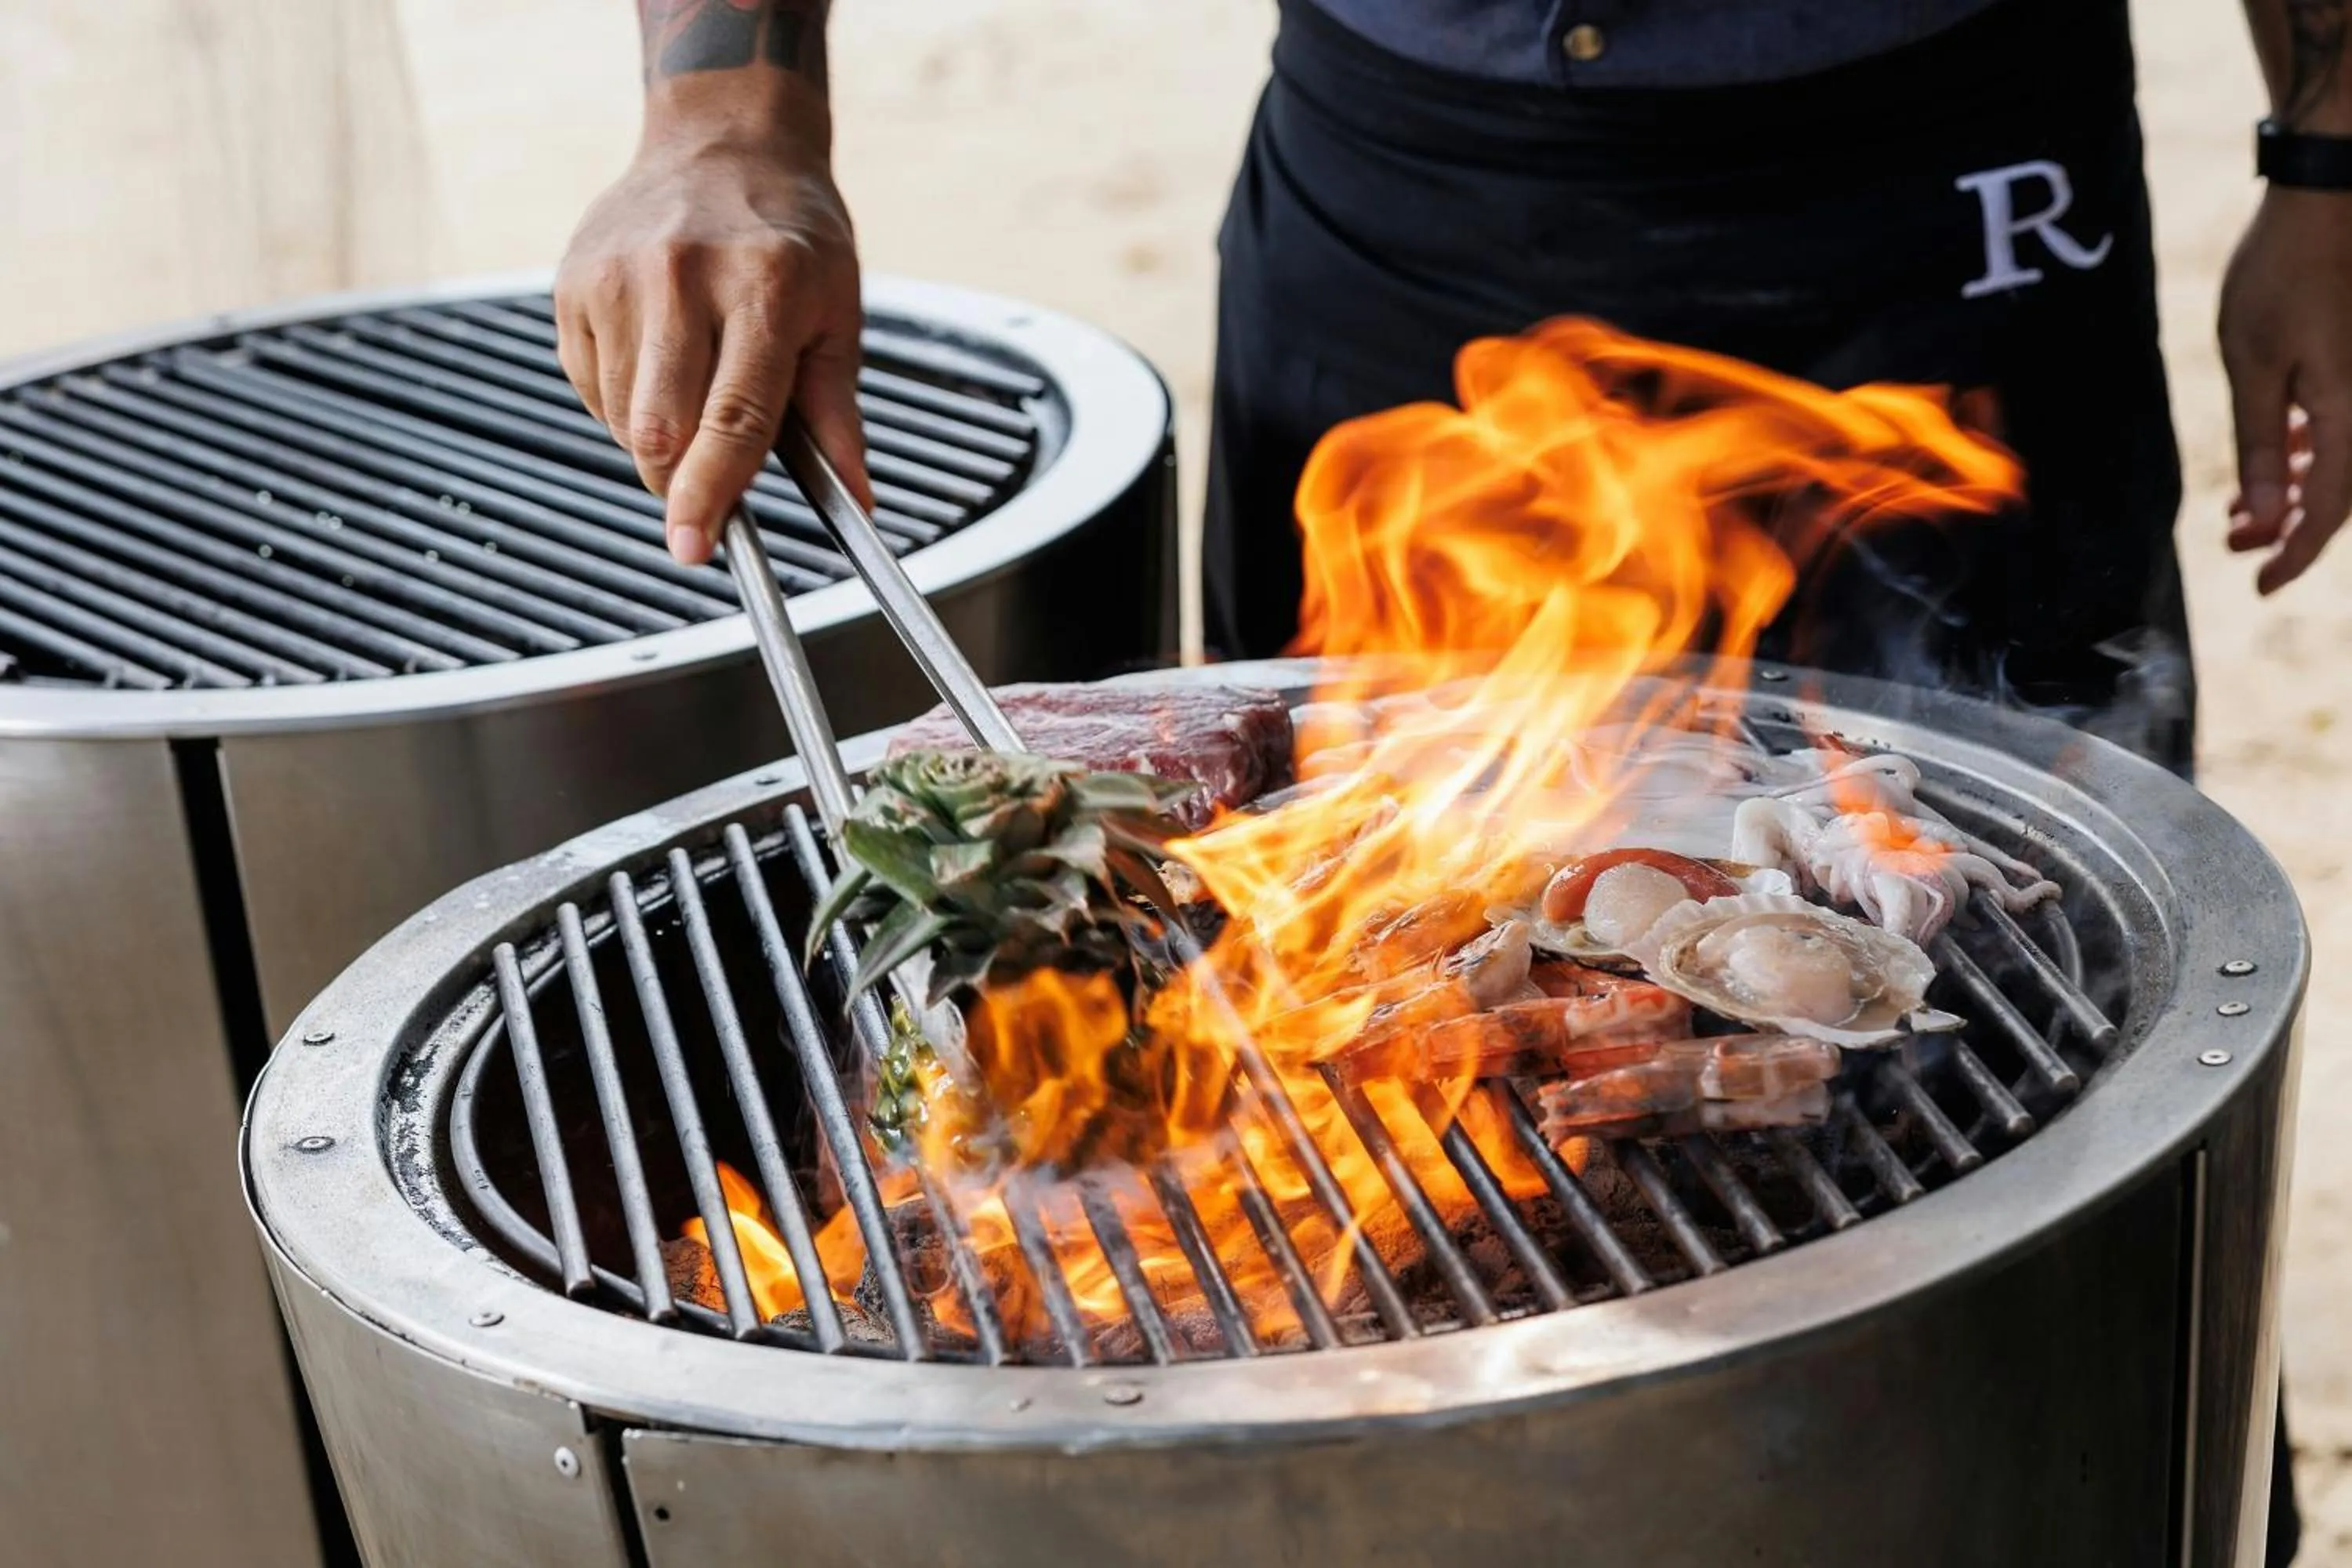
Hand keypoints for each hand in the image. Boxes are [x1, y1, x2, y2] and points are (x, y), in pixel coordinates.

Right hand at [555, 127, 868, 565]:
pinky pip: (591, 385)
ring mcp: (617, 276)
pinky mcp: (573, 281)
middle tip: (707, 479)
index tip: (695, 547)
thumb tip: (858, 502)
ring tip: (694, 388)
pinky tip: (657, 358)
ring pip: (622, 417)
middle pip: (661, 430)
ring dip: (656, 441)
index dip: (711, 493)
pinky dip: (624, 401)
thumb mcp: (838, 314)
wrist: (723, 141)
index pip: (732, 418)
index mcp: (765, 288)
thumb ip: (837, 415)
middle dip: (680, 482)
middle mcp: (683, 277)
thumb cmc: (793, 237)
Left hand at [2219, 186, 2351, 593]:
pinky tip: (2276, 453)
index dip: (2294, 555)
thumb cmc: (2282, 274)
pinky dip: (2310, 450)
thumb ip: (2259, 445)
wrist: (2330, 196)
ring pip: (2344, 461)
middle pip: (2341, 494)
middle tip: (2234, 544)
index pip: (2326, 512)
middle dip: (2288, 526)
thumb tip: (2265, 518)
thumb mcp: (2253, 366)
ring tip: (2241, 510)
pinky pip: (2347, 426)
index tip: (2259, 586)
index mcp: (2351, 414)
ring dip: (2296, 489)